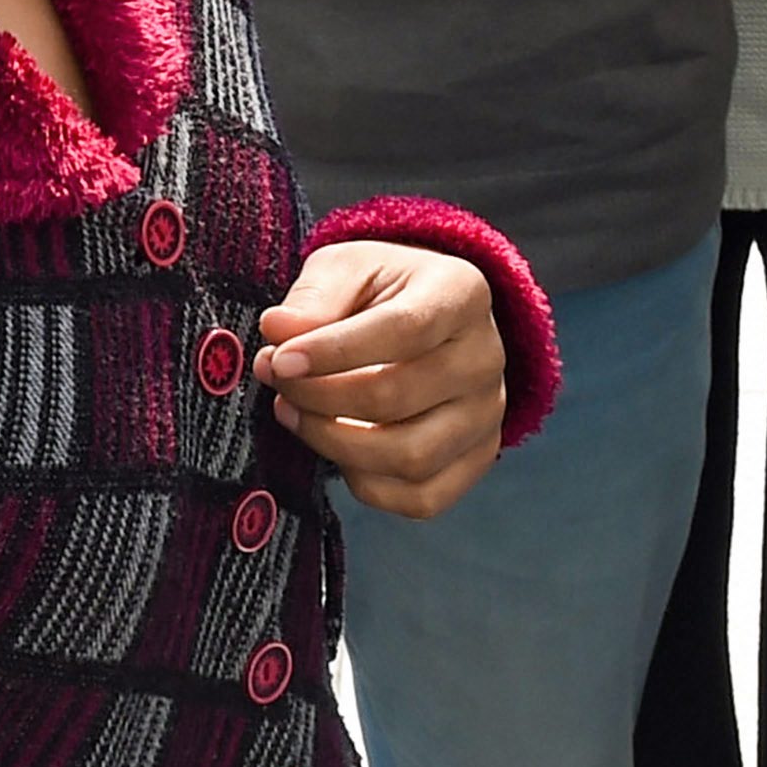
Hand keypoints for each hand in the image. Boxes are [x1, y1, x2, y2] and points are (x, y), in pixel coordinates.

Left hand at [259, 238, 511, 519]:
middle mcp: (486, 357)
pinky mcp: (477, 458)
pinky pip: (421, 497)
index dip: (334, 351)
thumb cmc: (383, 292)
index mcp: (461, 293)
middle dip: (320, 397)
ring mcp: (487, 414)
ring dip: (335, 444)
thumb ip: (315, 297)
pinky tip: (337, 446)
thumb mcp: (349, 268)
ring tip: (294, 414)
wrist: (428, 319)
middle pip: (398, 397)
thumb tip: (278, 330)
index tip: (280, 360)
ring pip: (410, 457)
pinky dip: (366, 483)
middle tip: (278, 383)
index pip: (403, 330)